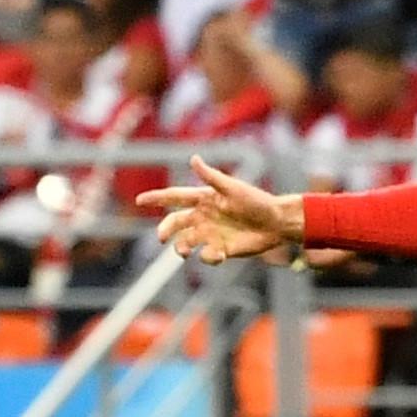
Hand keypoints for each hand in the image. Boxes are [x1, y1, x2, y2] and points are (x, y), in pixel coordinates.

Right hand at [136, 159, 302, 263]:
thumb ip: (211, 177)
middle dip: (165, 230)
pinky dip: (209, 257)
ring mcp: (210, 234)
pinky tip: (220, 255)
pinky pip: (206, 256)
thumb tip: (193, 159)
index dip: (157, 198)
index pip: (175, 197)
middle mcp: (203, 216)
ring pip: (185, 242)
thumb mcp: (233, 188)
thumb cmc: (257, 201)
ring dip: (181, 248)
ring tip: (185, 252)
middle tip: (162, 238)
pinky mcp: (220, 249)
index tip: (139, 200)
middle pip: (175, 223)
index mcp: (204, 199)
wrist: (276, 224)